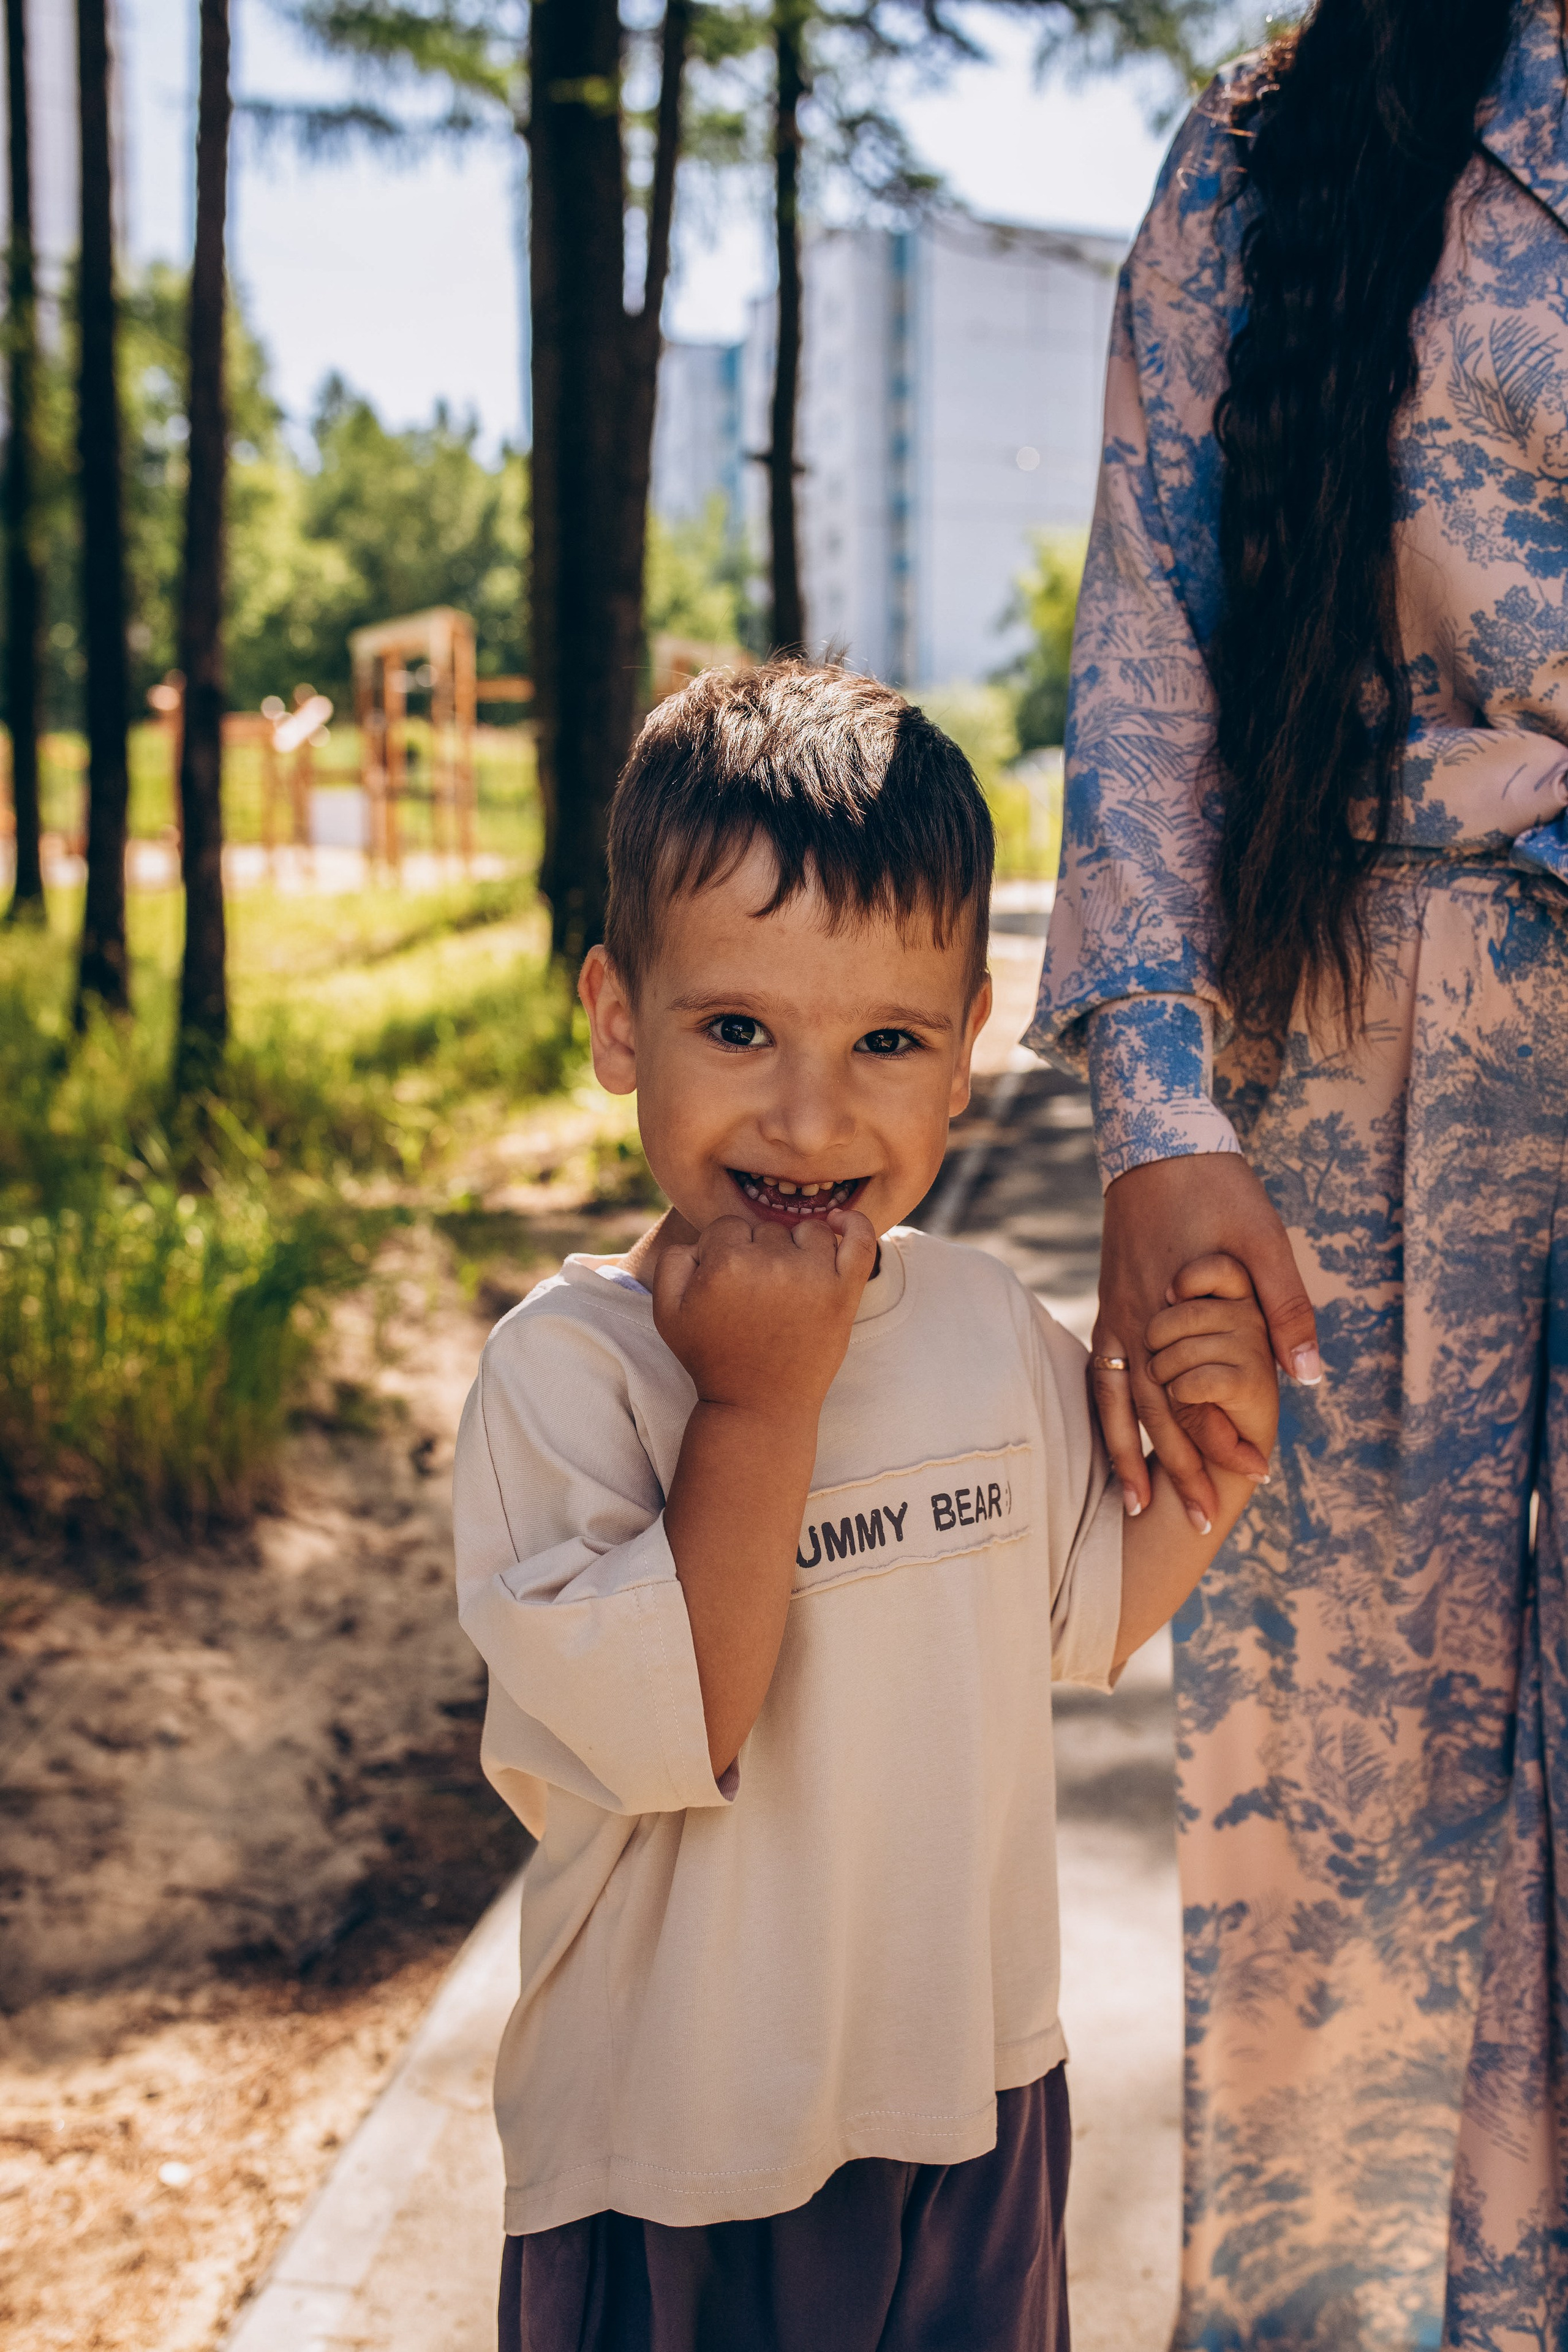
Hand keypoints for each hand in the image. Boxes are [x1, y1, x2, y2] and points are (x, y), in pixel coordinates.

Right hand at [652, 1207, 878, 1421]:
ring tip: (787, 1286)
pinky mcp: (843, 1293)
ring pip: (808, 1231)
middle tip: (755, 1297)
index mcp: (725, 1263)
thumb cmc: (712, 1358)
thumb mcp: (667, 1312)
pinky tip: (840, 1222)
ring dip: (798, 1249)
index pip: (727, 1227)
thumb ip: (673, 1261)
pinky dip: (854, 1224)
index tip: (727, 1286)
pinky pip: (860, 1240)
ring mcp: (812, 1276)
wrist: (757, 1406)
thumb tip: (704, 1237)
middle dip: (759, 1254)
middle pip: (767, 1229)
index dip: (724, 1253)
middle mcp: (770, 1263)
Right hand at [1094, 1153, 1316, 1526]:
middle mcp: (1136, 1320)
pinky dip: (1106, 1417)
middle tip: (1203, 1523)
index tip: (1254, 1477)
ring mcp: (1116, 1315)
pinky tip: (1115, 1444)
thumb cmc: (1219, 1189)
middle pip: (1152, 1412)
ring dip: (1127, 1456)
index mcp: (1174, 1309)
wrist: (1156, 1142)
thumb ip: (1286, 1309)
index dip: (1222, 1439)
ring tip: (1138, 1508)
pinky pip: (1100, 1376)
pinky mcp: (1109, 1306)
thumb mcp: (1266, 1243)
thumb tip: (1309, 1377)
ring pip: (1115, 1402)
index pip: (1196, 1392)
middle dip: (1176, 1470)